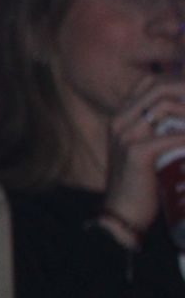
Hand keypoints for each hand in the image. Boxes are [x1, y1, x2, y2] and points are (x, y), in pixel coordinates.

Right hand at [102, 76, 184, 234]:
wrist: (122, 214)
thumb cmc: (139, 184)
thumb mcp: (141, 150)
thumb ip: (155, 131)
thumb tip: (181, 121)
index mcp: (120, 118)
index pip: (149, 83)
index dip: (177, 84)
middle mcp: (119, 122)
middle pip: (159, 89)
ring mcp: (125, 136)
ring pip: (166, 107)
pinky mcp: (136, 152)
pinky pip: (172, 135)